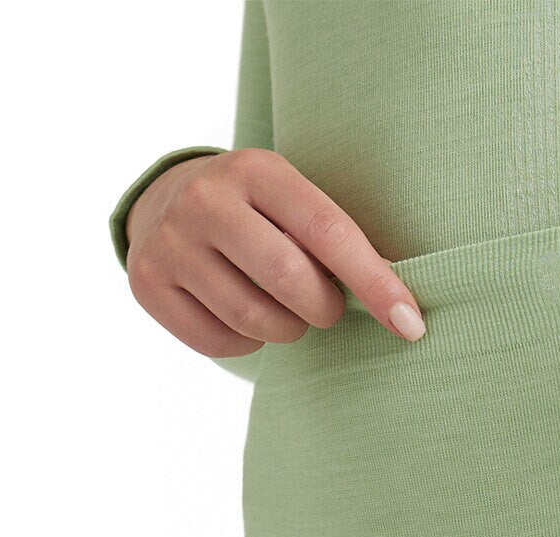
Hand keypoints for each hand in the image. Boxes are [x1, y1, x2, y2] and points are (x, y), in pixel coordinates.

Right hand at [123, 147, 425, 360]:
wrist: (168, 204)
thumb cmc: (262, 217)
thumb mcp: (296, 204)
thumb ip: (342, 242)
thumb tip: (406, 308)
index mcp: (257, 169)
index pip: (329, 232)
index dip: (376, 284)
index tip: (411, 325)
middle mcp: (206, 198)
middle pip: (290, 281)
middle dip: (324, 309)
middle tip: (326, 308)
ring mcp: (171, 241)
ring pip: (256, 320)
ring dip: (287, 330)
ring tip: (284, 310)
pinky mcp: (148, 283)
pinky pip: (221, 342)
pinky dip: (247, 343)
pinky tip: (242, 316)